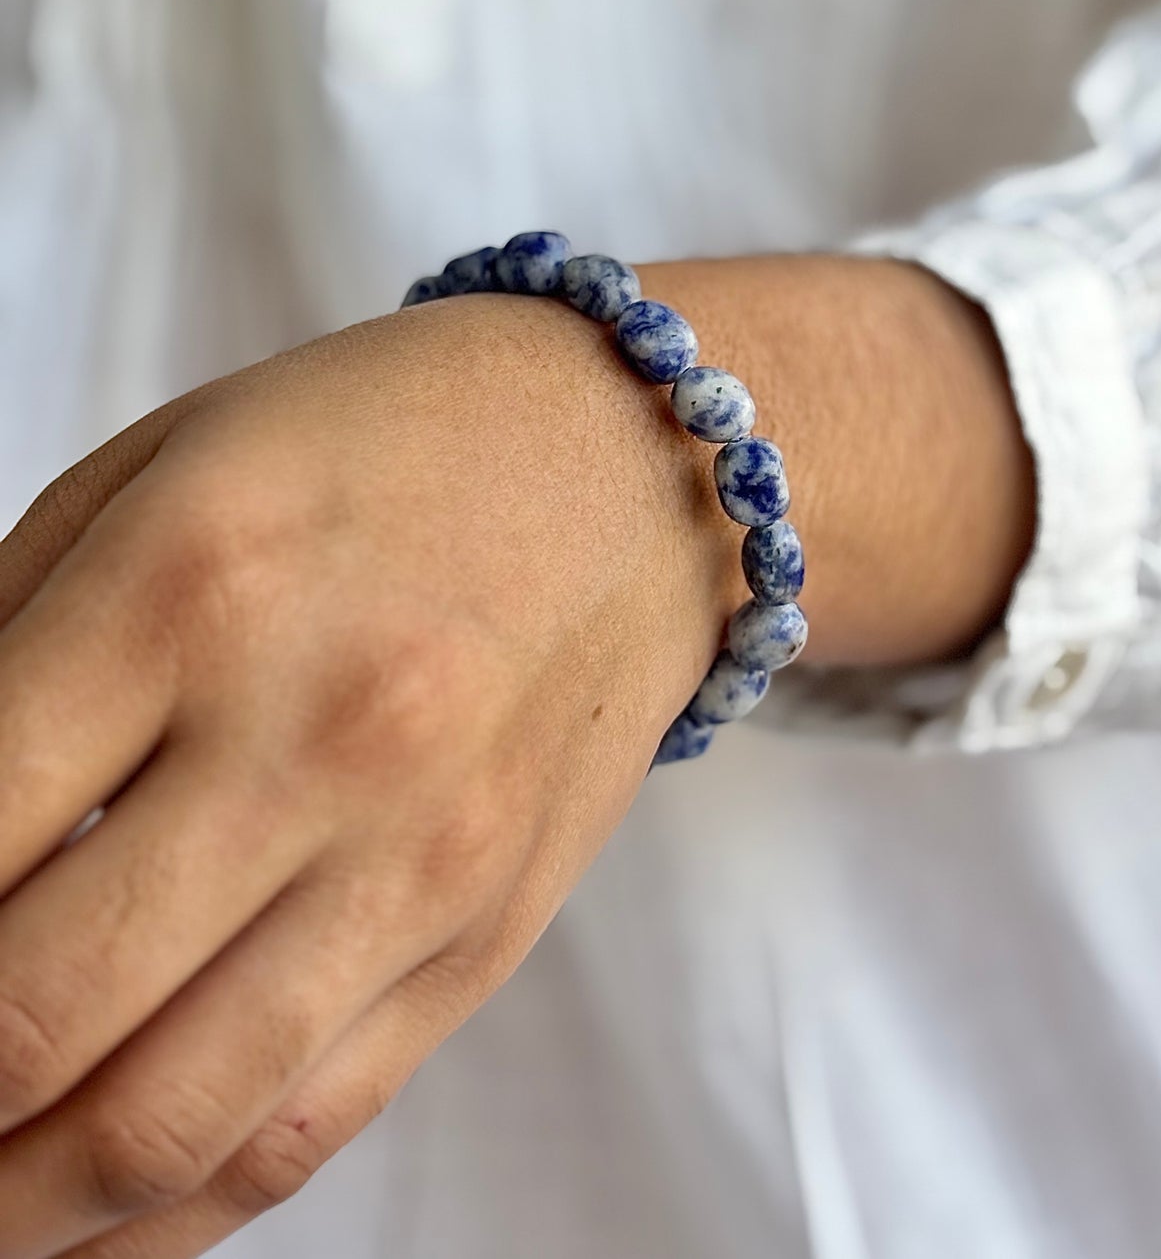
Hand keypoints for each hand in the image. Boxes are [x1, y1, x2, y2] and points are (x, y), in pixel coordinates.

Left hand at [0, 257, 1031, 1256]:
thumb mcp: (164, 471)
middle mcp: (315, 739)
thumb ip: (7, 641)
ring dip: (21, 1207)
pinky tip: (98, 1203)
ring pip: (165, 1127)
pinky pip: (308, 1129)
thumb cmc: (388, 443)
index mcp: (196, 588)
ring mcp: (420, 855)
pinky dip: (168, 1211)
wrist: (634, 461)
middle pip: (30, 1023)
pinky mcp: (487, 933)